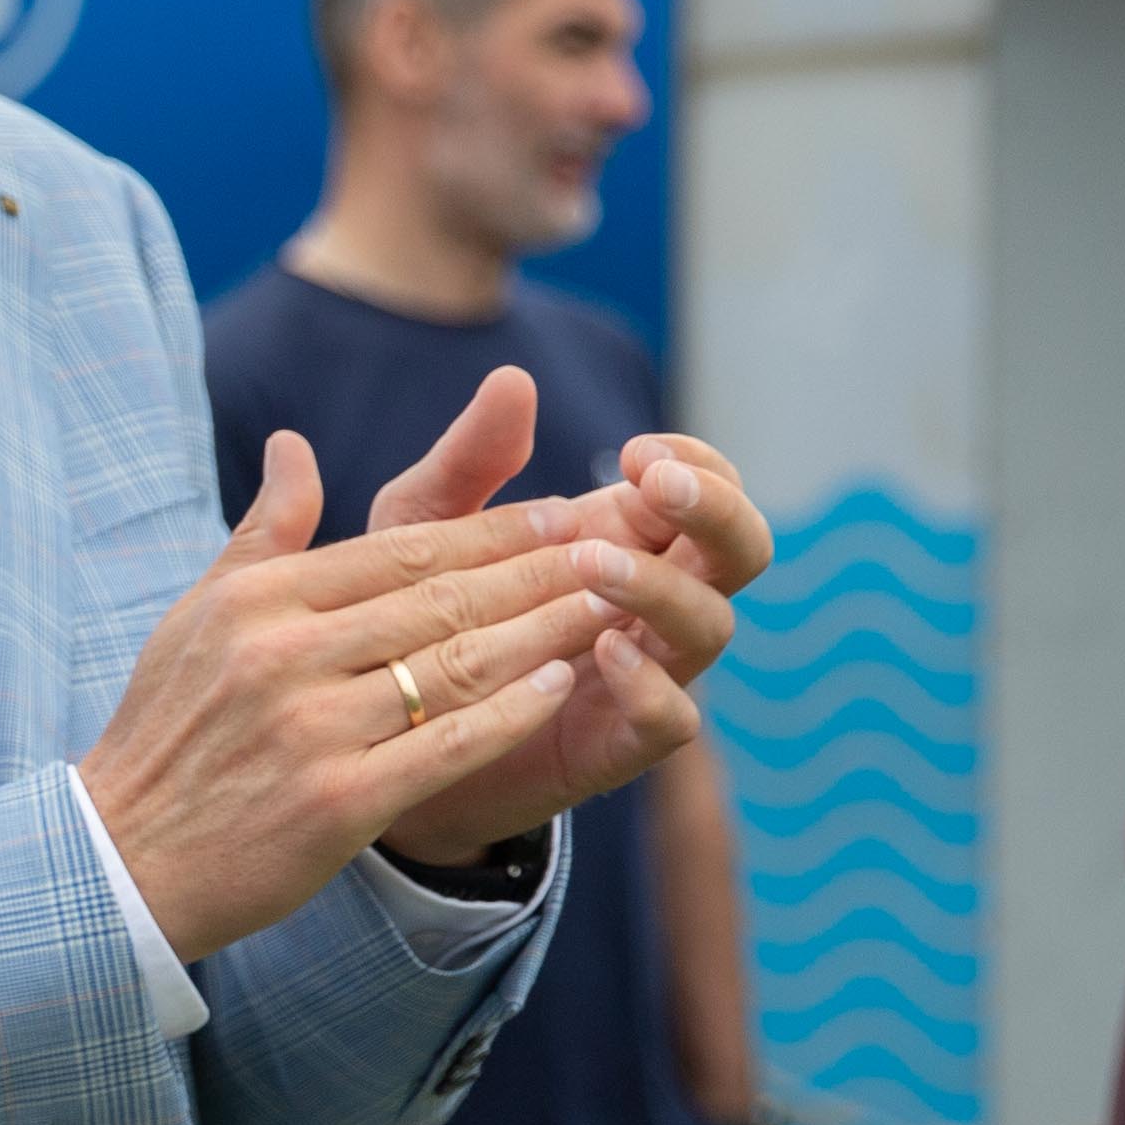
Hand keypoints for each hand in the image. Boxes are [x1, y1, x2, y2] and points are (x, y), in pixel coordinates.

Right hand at [76, 440, 724, 960]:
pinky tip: (561, 685)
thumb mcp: (198, 617)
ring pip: (456, 666)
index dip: (490, 530)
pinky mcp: (334, 803)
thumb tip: (295, 445)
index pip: (397, 550)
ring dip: (544, 631)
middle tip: (614, 545)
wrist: (121, 860)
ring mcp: (309, 730)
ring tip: (612, 605)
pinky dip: (508, 713)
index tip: (562, 512)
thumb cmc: (167, 733)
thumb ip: (264, 533)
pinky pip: (444, 746)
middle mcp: (281, 656)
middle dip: (539, 570)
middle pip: (440, 600)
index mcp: (255, 602)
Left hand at [336, 384, 744, 860]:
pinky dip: (650, 684)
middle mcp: (650, 604)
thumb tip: (513, 379)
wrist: (384, 740)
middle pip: (740, 549)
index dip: (695, 462)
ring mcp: (643, 674)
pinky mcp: (615, 745)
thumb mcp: (423, 533)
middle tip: (654, 485)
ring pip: (711, 625)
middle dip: (714, 510)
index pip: (703, 488)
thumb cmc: (414, 621)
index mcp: (623, 541)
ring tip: (593, 563)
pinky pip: (673, 719)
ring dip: (662, 587)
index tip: (640, 450)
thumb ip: (467, 463)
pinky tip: (602, 651)